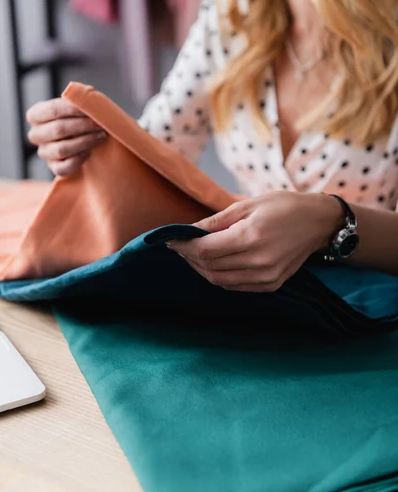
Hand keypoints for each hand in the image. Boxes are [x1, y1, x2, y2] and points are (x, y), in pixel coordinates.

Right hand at [27, 99, 106, 175]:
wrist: (82, 137)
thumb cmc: (78, 117)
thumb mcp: (76, 105)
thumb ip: (80, 97)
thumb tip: (88, 91)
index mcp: (36, 114)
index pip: (52, 110)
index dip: (73, 109)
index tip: (90, 110)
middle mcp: (36, 134)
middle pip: (58, 129)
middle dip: (82, 126)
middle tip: (100, 125)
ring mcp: (44, 152)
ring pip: (61, 149)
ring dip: (85, 142)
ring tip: (100, 136)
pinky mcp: (53, 168)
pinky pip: (64, 167)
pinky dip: (79, 159)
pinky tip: (90, 152)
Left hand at [167, 191, 342, 292]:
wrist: (319, 222)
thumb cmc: (284, 206)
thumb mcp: (248, 205)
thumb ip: (217, 221)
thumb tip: (189, 231)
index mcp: (251, 236)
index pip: (205, 250)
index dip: (184, 247)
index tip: (171, 240)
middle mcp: (258, 261)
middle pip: (210, 267)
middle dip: (189, 258)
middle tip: (180, 247)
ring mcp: (266, 276)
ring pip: (220, 281)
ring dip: (202, 270)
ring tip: (193, 256)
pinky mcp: (272, 284)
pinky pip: (236, 286)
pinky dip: (220, 278)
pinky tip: (214, 265)